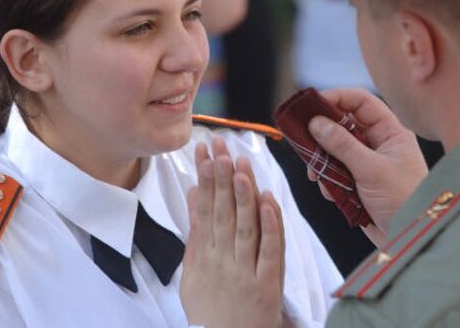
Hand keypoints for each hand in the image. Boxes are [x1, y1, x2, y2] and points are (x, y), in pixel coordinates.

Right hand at [181, 137, 284, 327]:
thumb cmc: (209, 310)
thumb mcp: (190, 274)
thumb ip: (193, 234)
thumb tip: (192, 195)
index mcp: (202, 256)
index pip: (203, 210)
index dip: (204, 180)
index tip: (204, 155)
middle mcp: (222, 261)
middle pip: (222, 212)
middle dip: (221, 178)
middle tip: (221, 149)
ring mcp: (245, 271)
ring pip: (244, 226)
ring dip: (243, 194)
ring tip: (240, 166)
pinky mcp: (267, 284)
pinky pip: (269, 250)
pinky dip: (269, 225)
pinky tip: (267, 202)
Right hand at [308, 88, 427, 237]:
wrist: (411, 240)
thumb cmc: (404, 201)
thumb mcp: (372, 170)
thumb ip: (342, 145)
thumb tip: (316, 123)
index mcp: (390, 132)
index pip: (360, 102)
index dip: (336, 98)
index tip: (311, 104)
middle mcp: (378, 143)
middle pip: (342, 124)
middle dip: (322, 134)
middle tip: (303, 140)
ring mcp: (366, 163)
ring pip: (333, 150)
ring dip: (322, 162)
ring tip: (317, 175)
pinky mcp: (357, 182)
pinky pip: (333, 172)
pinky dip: (327, 181)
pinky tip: (331, 193)